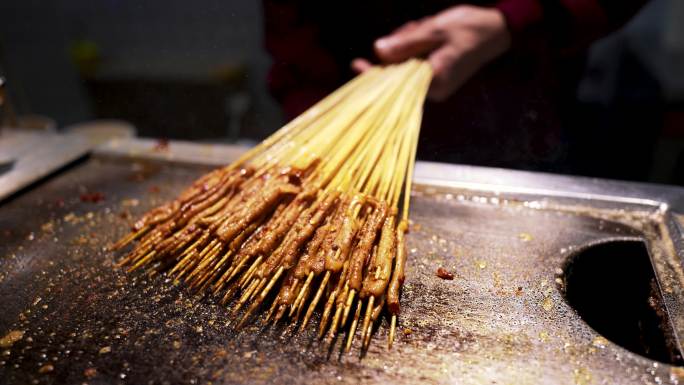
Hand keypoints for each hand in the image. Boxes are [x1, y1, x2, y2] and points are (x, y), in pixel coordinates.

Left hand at [352, 5, 510, 100]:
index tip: (356, 64)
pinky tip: (425, 31)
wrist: (496, 29)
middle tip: (414, 27)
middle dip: (400, 46)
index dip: (373, 74)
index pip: (395, 82)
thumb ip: (405, 43)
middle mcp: (434, 89)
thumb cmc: (468, 28)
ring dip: (409, 43)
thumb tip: (377, 51)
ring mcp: (436, 83)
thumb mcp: (433, 30)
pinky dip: (416, 47)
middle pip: (399, 71)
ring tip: (424, 26)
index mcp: (434, 81)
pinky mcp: (437, 76)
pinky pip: (416, 63)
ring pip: (407, 64)